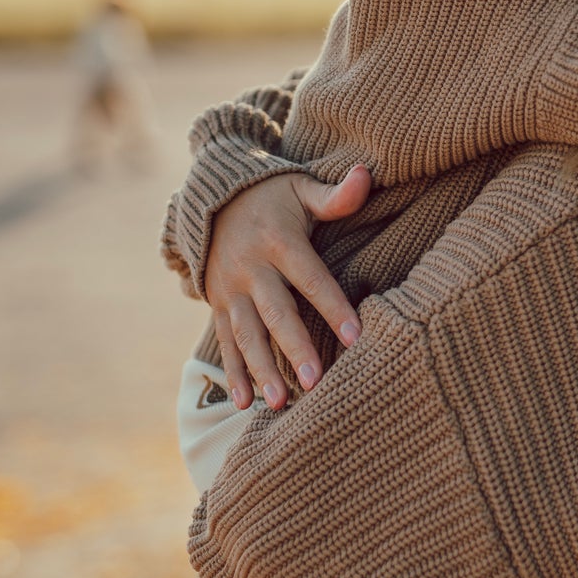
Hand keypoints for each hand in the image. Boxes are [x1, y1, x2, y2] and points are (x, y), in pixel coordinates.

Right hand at [207, 166, 371, 410]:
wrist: (211, 198)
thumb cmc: (272, 195)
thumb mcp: (301, 187)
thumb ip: (335, 194)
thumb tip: (366, 175)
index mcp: (278, 241)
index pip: (311, 278)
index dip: (333, 306)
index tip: (357, 337)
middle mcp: (250, 268)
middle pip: (275, 312)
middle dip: (294, 347)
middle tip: (315, 380)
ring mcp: (230, 289)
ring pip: (246, 334)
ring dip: (262, 370)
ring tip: (282, 401)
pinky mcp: (218, 304)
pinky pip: (225, 342)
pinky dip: (235, 373)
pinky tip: (246, 403)